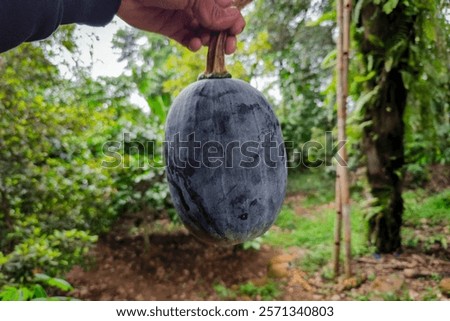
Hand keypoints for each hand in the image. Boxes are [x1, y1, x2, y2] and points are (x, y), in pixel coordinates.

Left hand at [117, 0, 245, 53]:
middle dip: (225, 37)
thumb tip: (235, 20)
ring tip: (203, 41)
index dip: (234, 22)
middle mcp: (198, 5)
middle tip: (228, 48)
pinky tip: (193, 44)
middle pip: (219, 24)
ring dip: (208, 41)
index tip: (235, 32)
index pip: (228, 10)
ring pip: (205, 34)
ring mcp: (185, 16)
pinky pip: (188, 40)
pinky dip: (193, 45)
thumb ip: (213, 11)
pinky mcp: (171, 28)